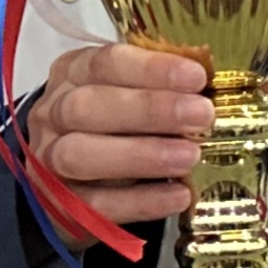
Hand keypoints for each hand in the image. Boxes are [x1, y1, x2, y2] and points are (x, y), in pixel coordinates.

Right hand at [24, 44, 213, 250]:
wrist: (63, 181)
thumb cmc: (108, 123)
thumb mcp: (126, 92)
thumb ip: (159, 86)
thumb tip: (218, 88)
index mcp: (73, 73)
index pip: (105, 63)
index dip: (151, 69)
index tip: (196, 77)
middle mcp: (54, 113)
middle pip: (87, 106)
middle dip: (149, 110)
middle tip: (201, 116)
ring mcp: (49, 160)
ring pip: (81, 155)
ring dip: (141, 155)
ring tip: (190, 156)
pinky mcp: (61, 205)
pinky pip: (96, 204)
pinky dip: (141, 201)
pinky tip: (179, 195)